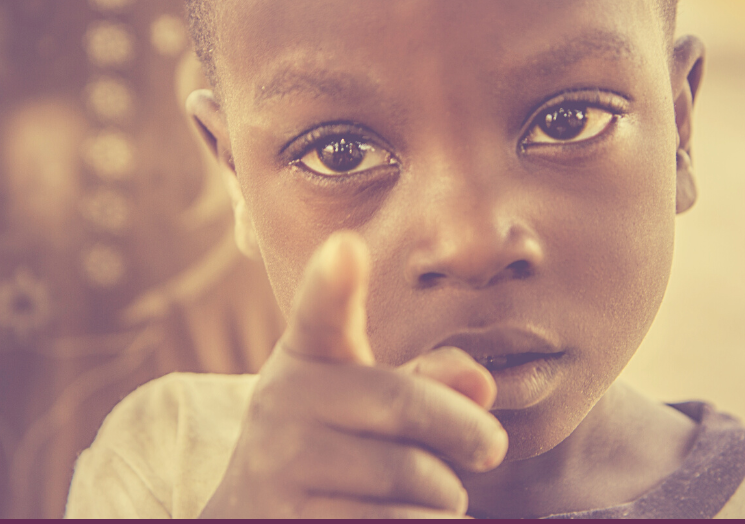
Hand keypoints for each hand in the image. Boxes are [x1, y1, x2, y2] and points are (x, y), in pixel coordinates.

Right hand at [200, 231, 507, 517]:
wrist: (254, 512)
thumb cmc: (337, 445)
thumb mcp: (373, 402)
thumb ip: (430, 381)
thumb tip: (482, 381)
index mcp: (308, 357)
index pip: (320, 313)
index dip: (333, 281)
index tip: (346, 248)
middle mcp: (284, 403)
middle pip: (406, 406)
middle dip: (467, 433)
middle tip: (489, 448)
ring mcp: (280, 468)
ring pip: (411, 479)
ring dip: (446, 494)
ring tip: (431, 493)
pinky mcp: (292, 523)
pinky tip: (409, 517)